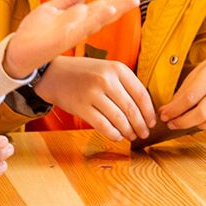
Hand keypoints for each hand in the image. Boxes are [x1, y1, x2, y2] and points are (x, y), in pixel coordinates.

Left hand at [5, 0, 142, 77]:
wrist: (16, 53)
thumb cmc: (33, 34)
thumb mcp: (51, 9)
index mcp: (78, 19)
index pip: (104, 7)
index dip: (122, 0)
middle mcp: (79, 27)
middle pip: (105, 13)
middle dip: (123, 4)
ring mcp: (71, 33)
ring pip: (95, 20)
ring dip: (110, 11)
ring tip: (127, 1)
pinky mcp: (60, 39)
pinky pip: (78, 28)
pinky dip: (91, 20)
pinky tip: (102, 11)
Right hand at [34, 55, 156, 140]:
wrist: (54, 73)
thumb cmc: (85, 73)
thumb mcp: (107, 69)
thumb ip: (124, 84)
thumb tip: (144, 109)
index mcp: (117, 68)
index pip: (141, 93)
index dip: (149, 111)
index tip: (152, 122)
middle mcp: (106, 79)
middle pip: (131, 108)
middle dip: (140, 125)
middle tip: (144, 134)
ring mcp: (93, 93)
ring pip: (118, 118)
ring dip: (128, 131)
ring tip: (131, 136)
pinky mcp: (81, 106)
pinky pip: (102, 125)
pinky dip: (113, 133)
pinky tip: (117, 136)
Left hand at [158, 52, 205, 137]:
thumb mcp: (198, 72)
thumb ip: (183, 92)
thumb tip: (166, 112)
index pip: (190, 97)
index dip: (174, 110)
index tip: (164, 116)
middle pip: (203, 113)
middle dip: (183, 122)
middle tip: (172, 123)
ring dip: (200, 127)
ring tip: (192, 122)